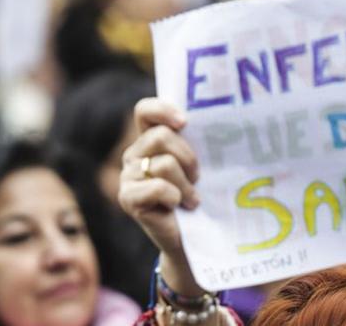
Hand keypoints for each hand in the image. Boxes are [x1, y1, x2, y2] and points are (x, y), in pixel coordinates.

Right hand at [119, 98, 203, 293]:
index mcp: (149, 140)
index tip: (185, 122)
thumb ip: (196, 142)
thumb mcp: (199, 165)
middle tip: (197, 177)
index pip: (144, 111)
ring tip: (191, 198)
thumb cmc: (199, 195)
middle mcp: (134, 154)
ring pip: (164, 164)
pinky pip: (158, 187)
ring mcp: (127, 176)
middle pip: (161, 136)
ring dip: (186, 184)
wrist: (192, 237)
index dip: (162, 110)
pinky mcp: (127, 198)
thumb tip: (218, 122)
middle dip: (188, 157)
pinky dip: (174, 197)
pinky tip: (176, 207)